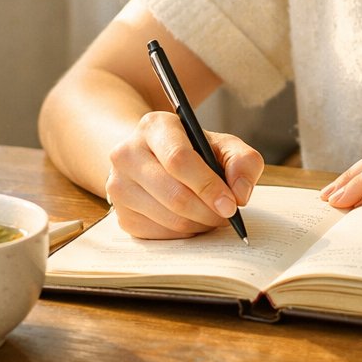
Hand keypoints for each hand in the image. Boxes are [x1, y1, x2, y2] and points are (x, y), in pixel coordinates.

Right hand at [104, 110, 263, 238]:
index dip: (208, 186)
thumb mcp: (222, 145)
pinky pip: (160, 235)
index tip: (231, 204)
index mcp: (154, 127)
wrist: (153, 158)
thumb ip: (242, 161)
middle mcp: (127, 153)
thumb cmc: (193, 151)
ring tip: (212, 215)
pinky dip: (184, 232)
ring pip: (169, 219)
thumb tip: (240, 193)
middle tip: (227, 215)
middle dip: (208, 211)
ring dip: (200, 223)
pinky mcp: (121, 214)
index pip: (179, 159)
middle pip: (174, 194)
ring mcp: (118, 185)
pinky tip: (192, 219)